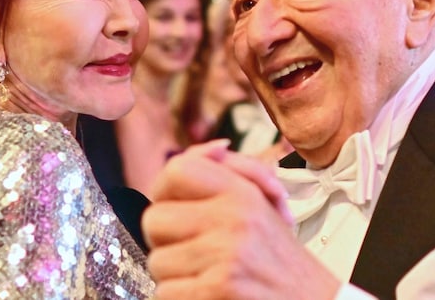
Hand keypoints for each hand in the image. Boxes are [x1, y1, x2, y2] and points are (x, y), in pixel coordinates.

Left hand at [142, 145, 340, 299]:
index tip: (176, 206)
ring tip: (205, 273)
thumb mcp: (264, 203)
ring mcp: (225, 255)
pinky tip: (205, 292)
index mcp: (241, 194)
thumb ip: (232, 170)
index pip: (177, 171)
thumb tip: (212, 148)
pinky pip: (165, 292)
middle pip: (154, 219)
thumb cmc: (280, 258)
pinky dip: (180, 297)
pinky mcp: (218, 289)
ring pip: (158, 261)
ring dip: (175, 273)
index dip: (165, 190)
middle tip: (192, 247)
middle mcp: (233, 219)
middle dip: (166, 238)